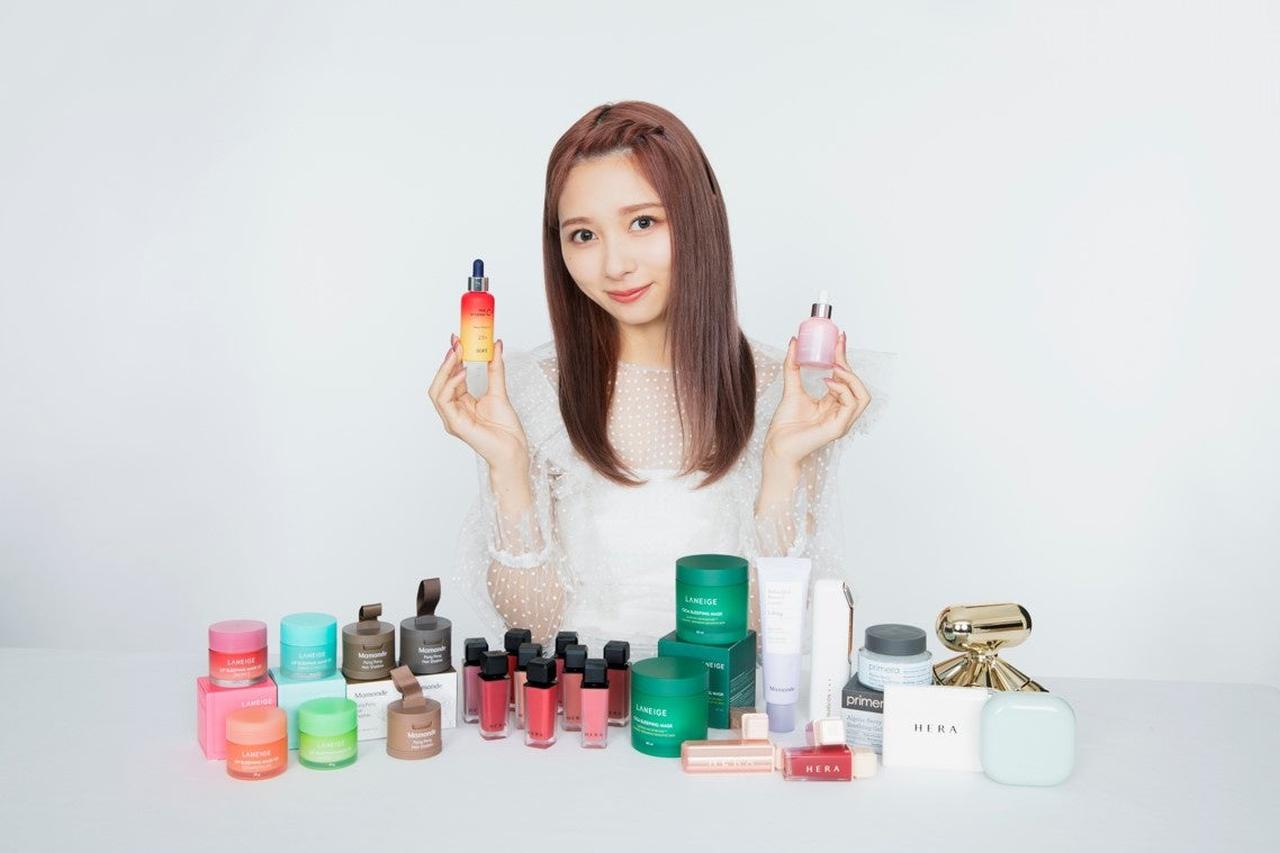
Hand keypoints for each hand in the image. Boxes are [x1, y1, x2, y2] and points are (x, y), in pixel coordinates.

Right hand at [428, 336, 528, 470]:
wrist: (514, 448)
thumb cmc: (506, 428)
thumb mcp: (499, 390)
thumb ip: (495, 368)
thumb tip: (495, 345)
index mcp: (461, 402)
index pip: (451, 377)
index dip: (452, 358)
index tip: (457, 339)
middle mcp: (453, 410)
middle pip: (440, 382)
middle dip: (447, 360)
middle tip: (456, 343)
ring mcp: (451, 418)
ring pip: (436, 390)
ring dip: (445, 370)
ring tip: (457, 354)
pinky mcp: (454, 424)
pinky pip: (444, 400)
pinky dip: (451, 384)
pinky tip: (462, 373)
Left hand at [763, 332, 870, 468]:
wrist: (776, 445)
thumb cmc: (785, 424)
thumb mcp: (791, 387)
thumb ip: (793, 366)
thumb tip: (794, 342)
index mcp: (834, 404)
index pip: (846, 379)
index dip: (844, 357)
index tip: (839, 338)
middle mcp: (842, 413)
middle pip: (858, 385)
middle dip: (849, 364)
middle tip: (835, 348)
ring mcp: (843, 422)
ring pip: (862, 396)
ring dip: (850, 378)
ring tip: (834, 368)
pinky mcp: (838, 428)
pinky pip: (850, 404)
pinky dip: (842, 390)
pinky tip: (827, 382)